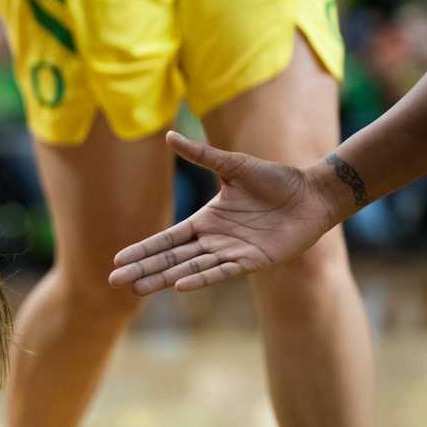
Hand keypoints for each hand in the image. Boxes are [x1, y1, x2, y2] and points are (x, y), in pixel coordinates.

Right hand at [107, 132, 336, 294]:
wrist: (312, 194)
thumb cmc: (275, 178)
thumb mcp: (233, 165)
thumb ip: (200, 155)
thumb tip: (168, 136)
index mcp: (206, 221)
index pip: (166, 239)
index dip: (142, 249)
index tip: (118, 259)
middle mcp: (213, 240)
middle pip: (170, 259)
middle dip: (143, 270)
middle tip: (114, 282)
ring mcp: (231, 253)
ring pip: (189, 269)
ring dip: (163, 279)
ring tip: (137, 289)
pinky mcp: (252, 261)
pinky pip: (220, 272)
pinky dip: (200, 278)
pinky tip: (178, 285)